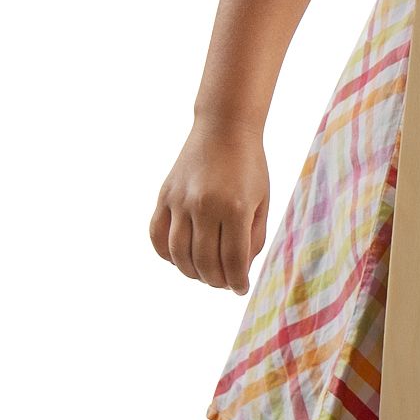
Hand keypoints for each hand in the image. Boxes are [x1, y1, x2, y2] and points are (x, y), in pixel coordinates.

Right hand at [150, 119, 269, 292]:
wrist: (223, 129)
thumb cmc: (250, 168)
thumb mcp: (262, 202)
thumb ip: (253, 238)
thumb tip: (239, 270)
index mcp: (235, 208)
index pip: (232, 260)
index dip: (237, 281)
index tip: (240, 289)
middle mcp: (204, 206)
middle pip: (204, 261)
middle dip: (216, 281)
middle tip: (224, 283)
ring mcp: (180, 201)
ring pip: (178, 254)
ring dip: (192, 272)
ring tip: (204, 274)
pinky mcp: (164, 196)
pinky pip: (157, 235)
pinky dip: (166, 254)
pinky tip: (180, 259)